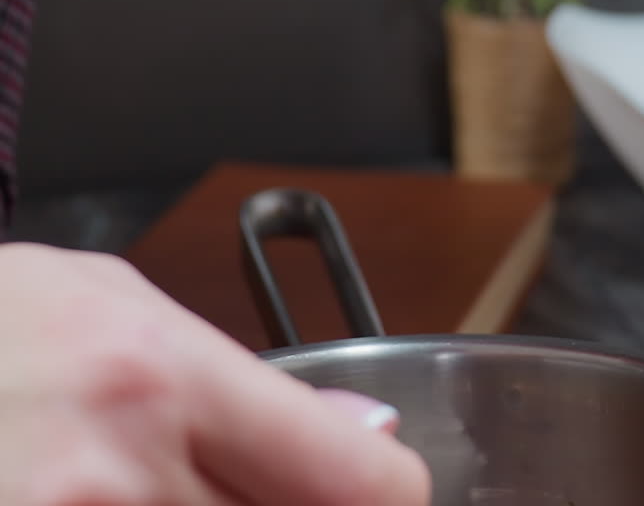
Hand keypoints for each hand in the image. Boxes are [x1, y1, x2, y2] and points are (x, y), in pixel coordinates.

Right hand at [0, 243, 430, 504]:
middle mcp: (122, 480)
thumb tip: (360, 438)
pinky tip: (127, 494)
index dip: (389, 499)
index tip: (377, 493)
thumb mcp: (110, 301)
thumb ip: (242, 378)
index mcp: (158, 379)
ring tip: (162, 477)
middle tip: (240, 475)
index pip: (355, 484)